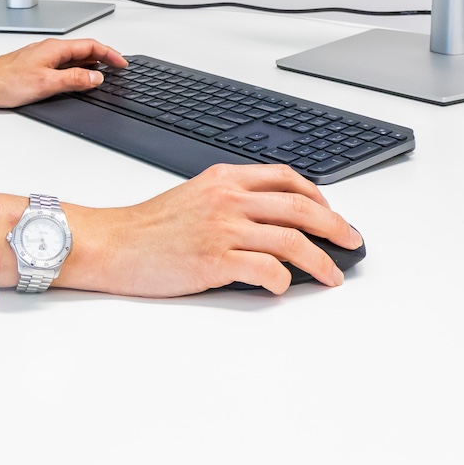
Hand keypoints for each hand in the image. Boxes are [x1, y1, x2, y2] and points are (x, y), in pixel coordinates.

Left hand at [0, 37, 126, 108]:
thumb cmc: (5, 82)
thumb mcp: (47, 83)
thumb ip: (74, 79)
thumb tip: (96, 77)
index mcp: (55, 48)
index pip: (91, 45)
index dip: (110, 53)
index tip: (122, 63)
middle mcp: (49, 49)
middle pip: (84, 48)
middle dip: (104, 56)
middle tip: (117, 67)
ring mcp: (42, 56)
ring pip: (73, 56)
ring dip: (91, 62)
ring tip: (103, 72)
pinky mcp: (35, 65)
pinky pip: (63, 63)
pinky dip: (77, 68)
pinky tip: (76, 78)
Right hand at [59, 163, 360, 295]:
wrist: (113, 243)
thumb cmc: (149, 226)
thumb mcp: (195, 195)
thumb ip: (231, 199)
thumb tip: (273, 220)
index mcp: (225, 178)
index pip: (286, 178)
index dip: (318, 196)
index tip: (331, 212)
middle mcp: (228, 199)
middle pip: (299, 207)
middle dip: (334, 226)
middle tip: (351, 241)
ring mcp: (223, 229)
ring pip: (290, 240)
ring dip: (320, 260)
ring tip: (332, 275)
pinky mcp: (214, 261)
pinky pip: (265, 269)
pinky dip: (282, 280)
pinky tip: (283, 286)